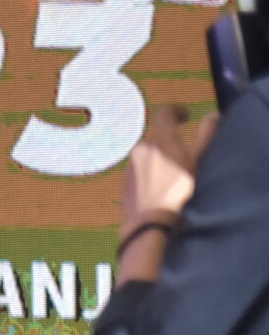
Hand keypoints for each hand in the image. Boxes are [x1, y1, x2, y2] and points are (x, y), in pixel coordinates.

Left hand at [115, 105, 214, 279]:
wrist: (149, 224)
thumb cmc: (179, 189)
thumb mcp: (199, 160)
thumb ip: (206, 135)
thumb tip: (211, 116)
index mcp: (159, 139)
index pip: (163, 112)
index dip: (176, 110)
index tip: (186, 116)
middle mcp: (139, 149)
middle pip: (154, 136)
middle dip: (168, 138)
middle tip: (183, 148)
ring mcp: (128, 168)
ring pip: (145, 155)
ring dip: (158, 157)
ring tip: (172, 171)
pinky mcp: (123, 185)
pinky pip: (138, 172)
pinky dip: (149, 173)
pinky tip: (158, 187)